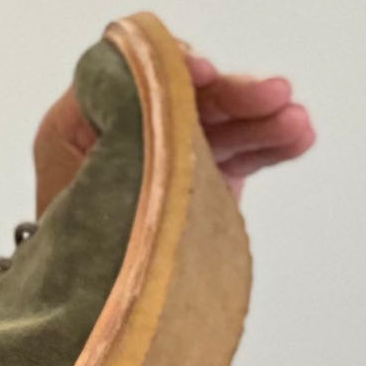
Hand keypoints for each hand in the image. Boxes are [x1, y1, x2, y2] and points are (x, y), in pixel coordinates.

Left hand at [33, 42, 314, 211]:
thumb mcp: (77, 173)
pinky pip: (237, 156)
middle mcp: (130, 126)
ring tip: (296, 122)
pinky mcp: (201, 179)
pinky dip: (267, 146)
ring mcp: (170, 152)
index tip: (203, 72)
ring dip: (260, 119)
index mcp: (83, 119)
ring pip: (220, 126)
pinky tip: (297, 137)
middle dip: (231, 92)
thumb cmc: (68, 235)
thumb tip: (155, 85)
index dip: (169, 67)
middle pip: (186, 97)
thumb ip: (113, 125)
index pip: (131, 76)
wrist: (82, 297)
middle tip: (273, 92)